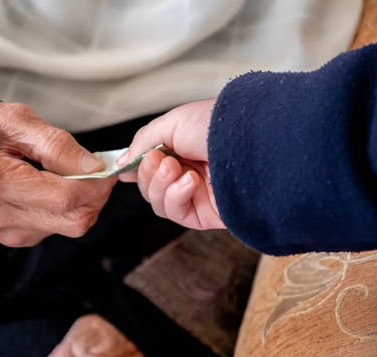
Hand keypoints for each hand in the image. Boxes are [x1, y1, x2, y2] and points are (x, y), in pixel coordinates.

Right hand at [0, 101, 116, 247]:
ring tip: (67, 173)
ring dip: (81, 201)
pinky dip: (66, 208)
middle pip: (72, 221)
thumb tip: (94, 167)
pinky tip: (53, 187)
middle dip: (95, 197)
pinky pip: (56, 228)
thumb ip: (58, 145)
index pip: (64, 198)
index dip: (96, 185)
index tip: (107, 167)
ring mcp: (3, 230)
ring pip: (69, 226)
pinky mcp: (12, 237)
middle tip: (97, 171)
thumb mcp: (19, 120)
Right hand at [117, 99, 223, 229]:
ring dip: (159, 185)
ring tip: (175, 169)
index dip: (135, 167)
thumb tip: (122, 162)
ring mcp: (196, 193)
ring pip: (158, 202)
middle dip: (147, 173)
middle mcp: (188, 170)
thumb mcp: (171, 122)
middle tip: (158, 159)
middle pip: (148, 186)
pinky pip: (175, 212)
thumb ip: (142, 142)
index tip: (126, 165)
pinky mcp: (205, 213)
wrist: (254, 143)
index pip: (148, 164)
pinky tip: (190, 182)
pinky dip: (175, 196)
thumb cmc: (218, 125)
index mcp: (181, 147)